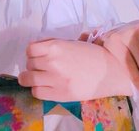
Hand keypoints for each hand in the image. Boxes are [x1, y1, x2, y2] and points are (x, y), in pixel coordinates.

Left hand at [18, 39, 132, 101]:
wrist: (110, 70)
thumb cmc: (93, 54)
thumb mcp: (72, 43)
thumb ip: (55, 45)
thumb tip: (39, 48)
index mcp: (56, 46)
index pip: (30, 49)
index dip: (32, 52)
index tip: (37, 54)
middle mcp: (52, 62)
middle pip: (29, 63)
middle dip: (33, 64)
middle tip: (41, 66)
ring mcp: (55, 79)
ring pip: (28, 79)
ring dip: (31, 77)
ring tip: (38, 77)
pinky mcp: (59, 94)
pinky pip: (37, 92)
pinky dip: (37, 89)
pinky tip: (45, 86)